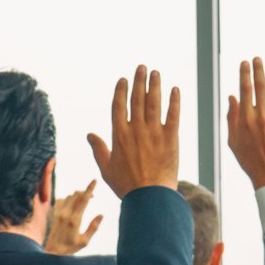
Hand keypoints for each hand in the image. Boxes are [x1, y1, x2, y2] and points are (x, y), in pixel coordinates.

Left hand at [45, 181, 104, 254]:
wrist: (52, 252)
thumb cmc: (70, 248)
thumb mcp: (85, 241)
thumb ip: (93, 227)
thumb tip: (101, 214)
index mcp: (75, 220)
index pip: (84, 199)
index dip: (90, 188)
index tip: (95, 180)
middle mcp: (65, 214)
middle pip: (76, 194)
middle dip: (85, 192)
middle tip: (93, 196)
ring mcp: (58, 212)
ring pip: (69, 196)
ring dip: (77, 195)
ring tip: (84, 201)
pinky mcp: (54, 213)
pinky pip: (61, 199)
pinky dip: (68, 198)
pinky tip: (72, 204)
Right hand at [87, 66, 179, 197]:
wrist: (150, 197)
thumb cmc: (127, 186)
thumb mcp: (106, 168)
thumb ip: (98, 149)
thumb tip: (89, 135)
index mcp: (119, 135)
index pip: (119, 105)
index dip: (121, 90)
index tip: (123, 79)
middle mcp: (136, 129)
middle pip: (137, 99)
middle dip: (139, 81)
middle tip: (142, 67)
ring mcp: (154, 132)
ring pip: (154, 103)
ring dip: (155, 85)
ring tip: (156, 72)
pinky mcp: (171, 138)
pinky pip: (173, 115)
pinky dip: (174, 101)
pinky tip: (175, 89)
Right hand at [227, 58, 264, 188]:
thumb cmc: (249, 159)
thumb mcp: (233, 140)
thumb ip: (231, 117)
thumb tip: (232, 96)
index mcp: (245, 120)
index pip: (245, 90)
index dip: (245, 74)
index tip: (245, 62)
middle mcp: (261, 117)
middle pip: (260, 86)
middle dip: (258, 69)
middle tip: (258, 58)